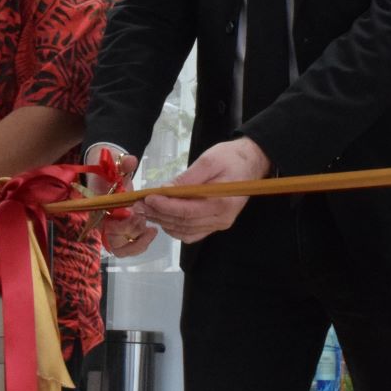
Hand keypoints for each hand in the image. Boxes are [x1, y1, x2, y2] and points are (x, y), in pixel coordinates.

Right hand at [83, 148, 155, 256]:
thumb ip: (123, 162)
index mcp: (99, 209)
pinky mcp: (125, 231)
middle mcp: (105, 222)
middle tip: (144, 221)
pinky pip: (131, 246)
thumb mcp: (114, 163)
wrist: (108, 172)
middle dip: (132, 233)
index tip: (134, 213)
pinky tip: (153, 230)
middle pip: (115, 243)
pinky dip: (142, 242)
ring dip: (138, 242)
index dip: (121, 225)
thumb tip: (131, 161)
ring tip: (151, 229)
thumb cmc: (109, 169)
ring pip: (123, 249)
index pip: (106, 226)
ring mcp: (115, 229)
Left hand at [142, 137, 271, 244]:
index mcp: (222, 202)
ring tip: (147, 210)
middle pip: (183, 223)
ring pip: (185, 231)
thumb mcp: (209, 160)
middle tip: (139, 205)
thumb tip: (165, 190)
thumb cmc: (231, 158)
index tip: (148, 198)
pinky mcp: (216, 224)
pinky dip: (175, 228)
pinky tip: (164, 218)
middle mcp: (222, 218)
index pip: (187, 211)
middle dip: (159, 214)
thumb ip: (187, 178)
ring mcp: (220, 224)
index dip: (165, 206)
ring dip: (164, 222)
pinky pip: (192, 233)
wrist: (251, 162)